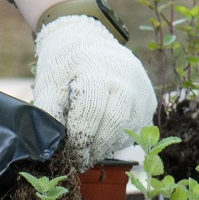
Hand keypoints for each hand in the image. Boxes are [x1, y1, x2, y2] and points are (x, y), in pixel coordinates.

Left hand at [32, 14, 156, 170]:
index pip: (91, 111)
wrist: (84, 40)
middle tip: (80, 159)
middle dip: (96, 147)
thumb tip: (52, 147)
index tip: (69, 155)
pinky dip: (120, 137)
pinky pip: (138, 127)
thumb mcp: (48, 84)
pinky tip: (104, 135)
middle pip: (115, 122)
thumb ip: (50, 114)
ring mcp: (142, 86)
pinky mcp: (150, 98)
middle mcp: (125, 75)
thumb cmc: (63, 65)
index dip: (79, 139)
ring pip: (129, 128)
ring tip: (90, 148)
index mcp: (96, 66)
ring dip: (108, 144)